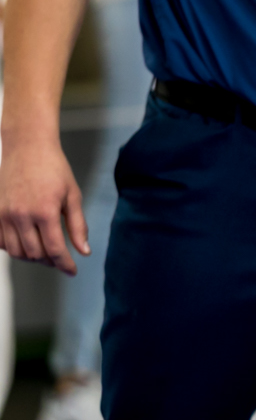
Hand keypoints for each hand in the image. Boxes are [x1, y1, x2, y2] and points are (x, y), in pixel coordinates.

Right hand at [0, 135, 86, 273]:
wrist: (27, 149)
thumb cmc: (54, 169)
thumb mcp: (72, 195)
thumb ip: (77, 225)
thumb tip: (84, 251)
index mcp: (44, 212)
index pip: (55, 249)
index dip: (65, 264)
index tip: (72, 271)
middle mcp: (20, 216)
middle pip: (34, 254)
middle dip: (50, 261)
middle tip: (60, 259)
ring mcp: (4, 215)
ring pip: (16, 252)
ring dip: (32, 257)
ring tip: (45, 252)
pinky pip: (1, 242)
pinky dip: (14, 248)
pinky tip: (27, 242)